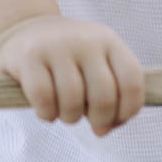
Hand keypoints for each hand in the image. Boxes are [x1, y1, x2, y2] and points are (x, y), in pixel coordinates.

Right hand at [0, 15, 144, 135]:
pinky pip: (44, 99)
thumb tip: (102, 130)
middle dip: (98, 119)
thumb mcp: (97, 68)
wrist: (28, 31)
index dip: (127, 110)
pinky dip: (46, 114)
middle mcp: (86, 39)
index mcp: (109, 41)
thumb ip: (111, 98)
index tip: (113, 118)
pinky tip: (45, 108)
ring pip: (73, 101)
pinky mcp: (30, 55)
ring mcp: (57, 45)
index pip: (132, 81)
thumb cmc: (70, 61)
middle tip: (86, 117)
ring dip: (70, 118)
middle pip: (104, 96)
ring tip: (64, 111)